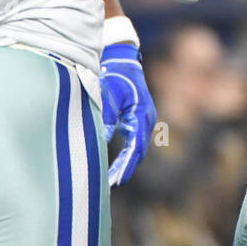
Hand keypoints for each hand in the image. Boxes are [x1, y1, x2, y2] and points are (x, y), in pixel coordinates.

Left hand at [100, 43, 156, 186]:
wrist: (122, 60)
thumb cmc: (114, 76)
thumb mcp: (108, 97)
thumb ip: (105, 120)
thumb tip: (100, 143)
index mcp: (142, 115)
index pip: (136, 147)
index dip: (126, 165)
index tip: (116, 181)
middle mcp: (146, 120)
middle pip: (138, 151)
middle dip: (125, 168)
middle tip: (111, 186)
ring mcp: (144, 120)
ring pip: (137, 148)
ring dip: (125, 163)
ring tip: (111, 180)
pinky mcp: (137, 119)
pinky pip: (133, 142)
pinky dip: (125, 154)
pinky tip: (114, 163)